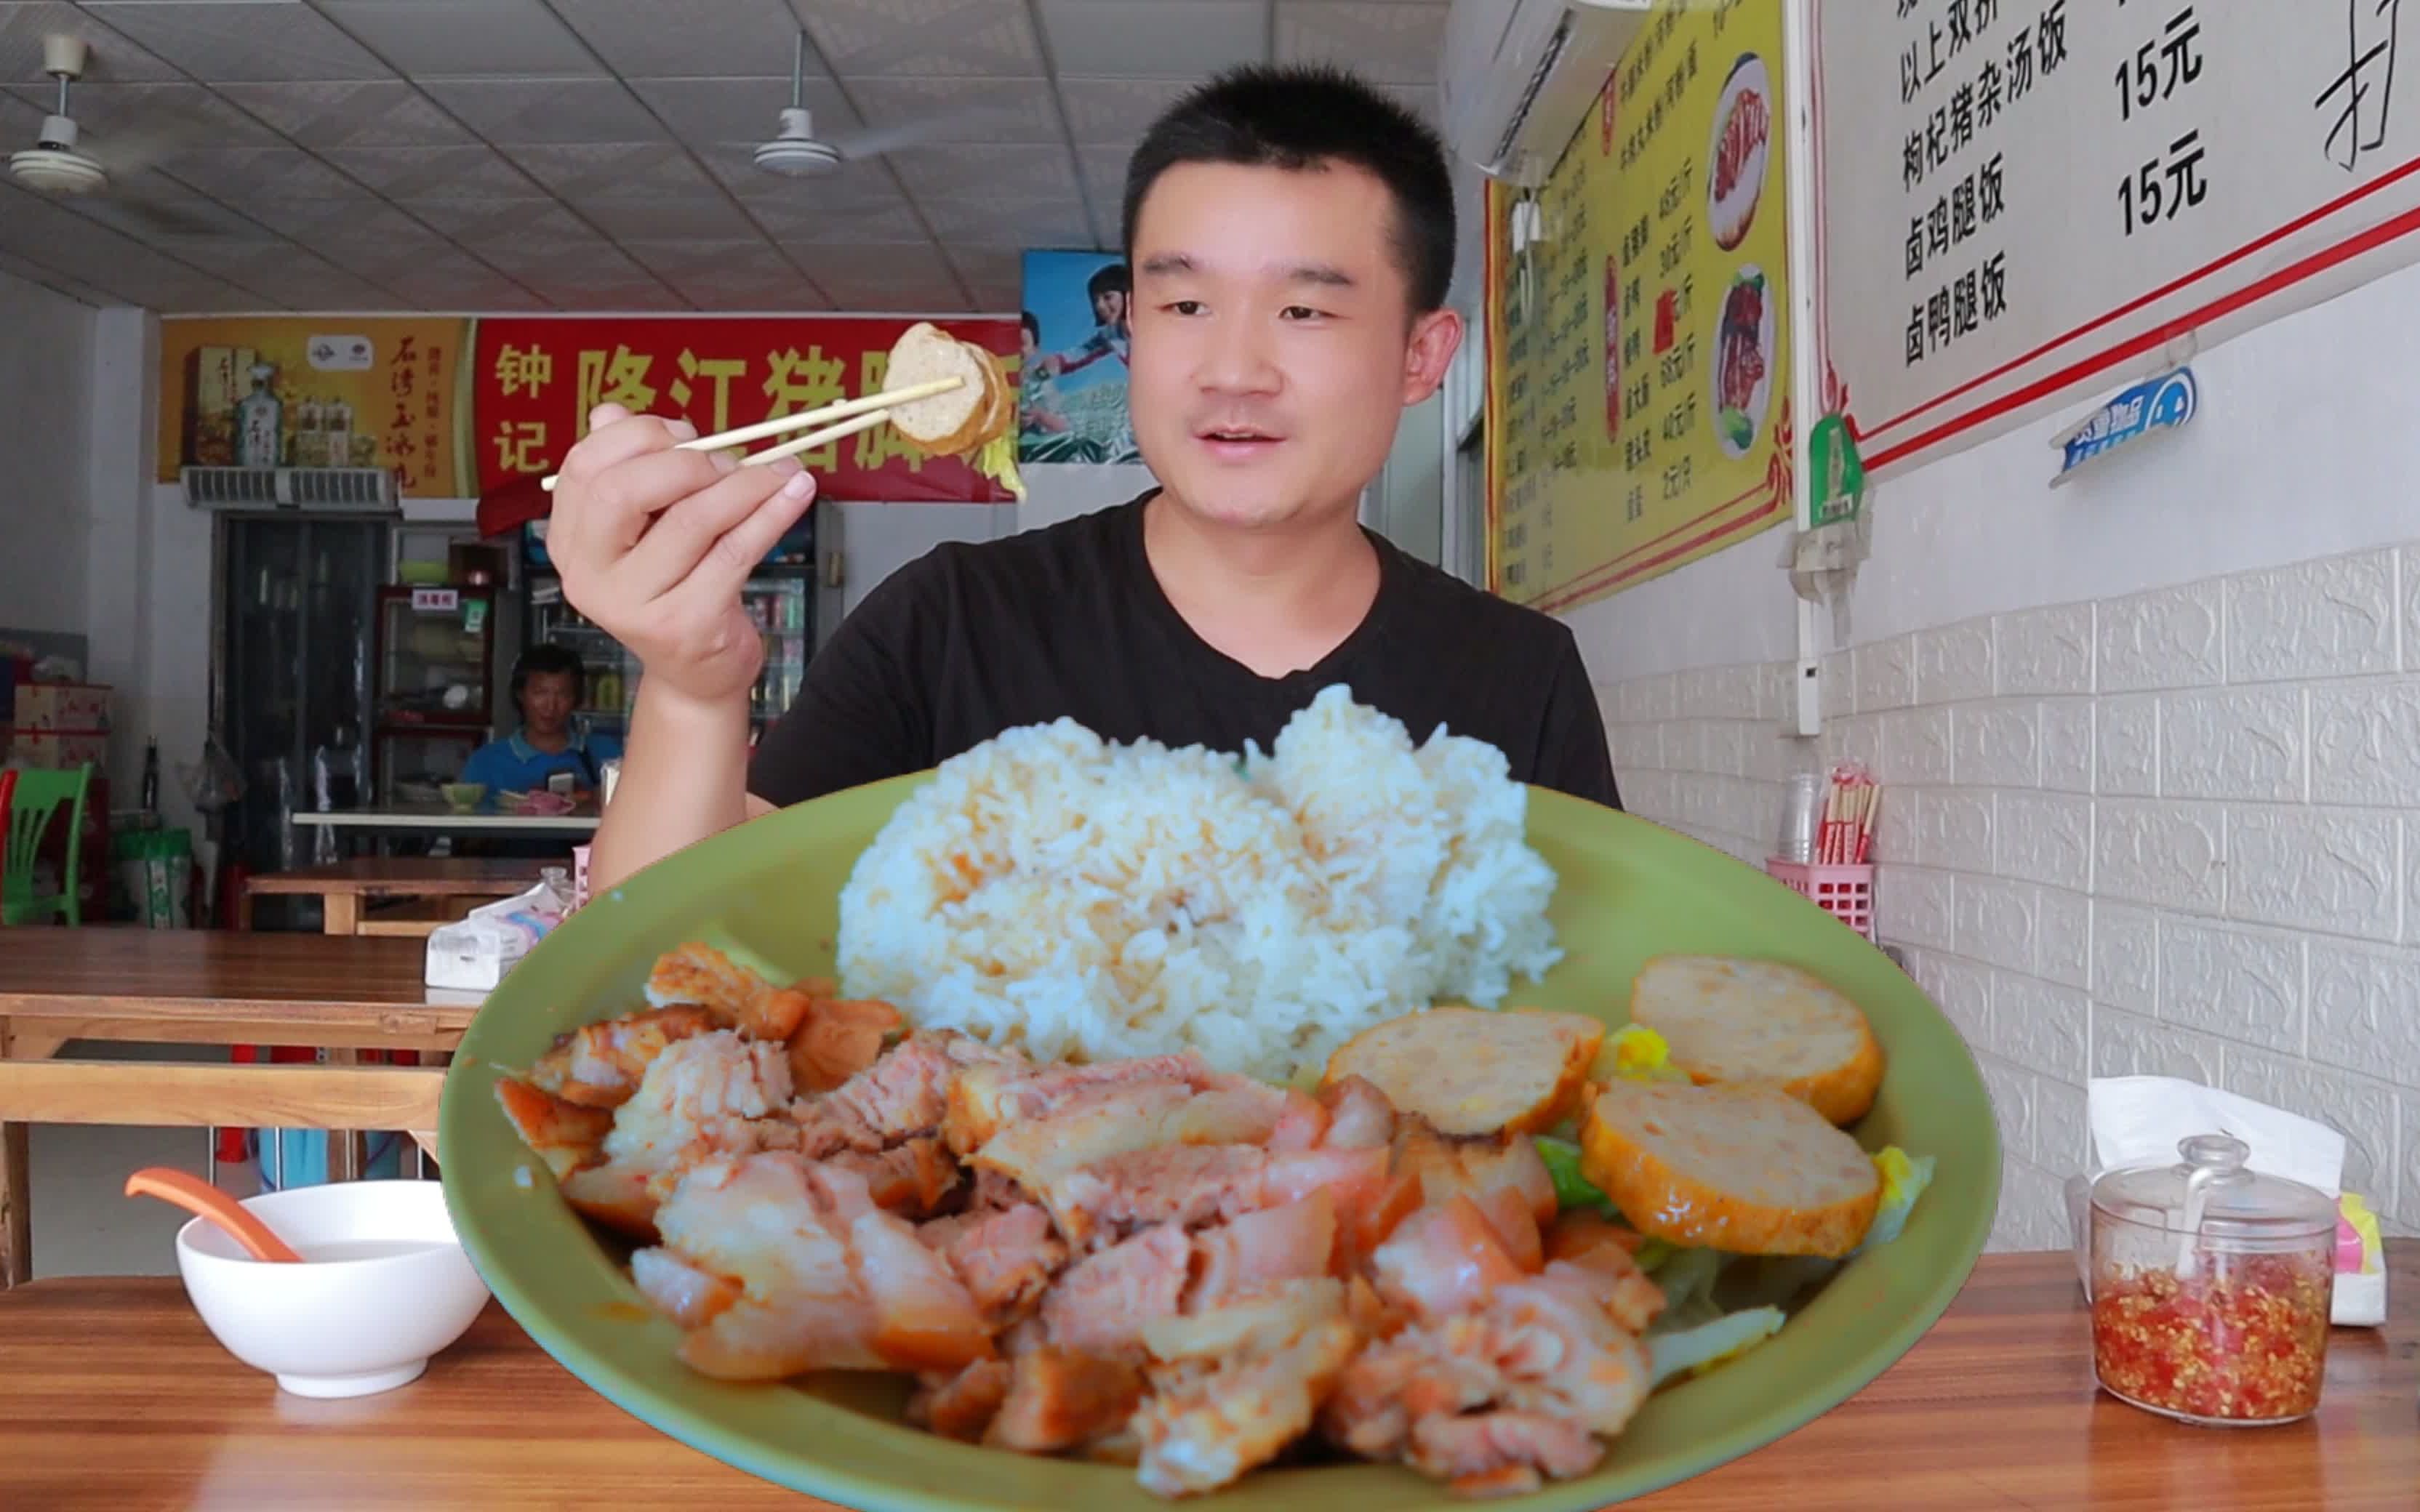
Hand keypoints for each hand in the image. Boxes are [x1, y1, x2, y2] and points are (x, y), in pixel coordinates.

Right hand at [546, 403, 815, 708]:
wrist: (696, 673)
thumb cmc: (677, 585)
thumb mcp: (646, 529)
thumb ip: (631, 470)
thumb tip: (612, 413)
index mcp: (571, 541)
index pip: (583, 466)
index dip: (638, 436)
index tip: (688, 436)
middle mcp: (589, 575)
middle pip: (622, 490)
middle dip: (683, 461)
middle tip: (728, 461)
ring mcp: (634, 605)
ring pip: (692, 519)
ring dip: (746, 484)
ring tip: (781, 471)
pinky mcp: (686, 625)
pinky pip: (736, 551)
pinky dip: (772, 513)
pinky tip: (796, 492)